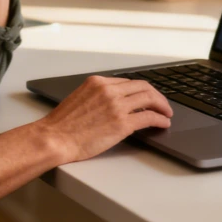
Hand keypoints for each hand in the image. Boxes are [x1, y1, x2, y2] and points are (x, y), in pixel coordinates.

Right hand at [36, 76, 173, 164]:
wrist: (55, 138)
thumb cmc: (62, 125)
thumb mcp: (79, 98)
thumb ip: (97, 96)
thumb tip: (113, 103)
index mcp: (98, 82)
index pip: (128, 82)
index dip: (141, 90)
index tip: (147, 97)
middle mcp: (109, 90)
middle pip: (143, 87)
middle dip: (156, 96)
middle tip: (162, 104)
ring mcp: (117, 106)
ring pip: (149, 99)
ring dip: (162, 106)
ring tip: (166, 113)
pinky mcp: (122, 123)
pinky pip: (149, 117)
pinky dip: (160, 119)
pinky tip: (163, 123)